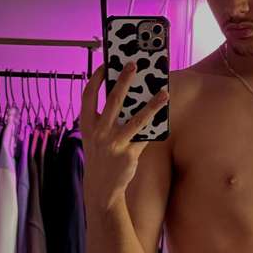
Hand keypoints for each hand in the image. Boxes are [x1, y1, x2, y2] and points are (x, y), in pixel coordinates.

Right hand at [79, 62, 168, 205]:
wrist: (101, 188)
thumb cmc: (100, 157)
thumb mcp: (95, 138)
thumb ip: (105, 120)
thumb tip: (128, 98)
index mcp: (87, 125)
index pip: (88, 95)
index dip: (96, 78)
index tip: (106, 64)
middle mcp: (99, 132)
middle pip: (113, 101)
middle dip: (124, 80)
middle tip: (134, 64)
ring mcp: (114, 144)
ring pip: (137, 119)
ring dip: (152, 105)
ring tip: (164, 93)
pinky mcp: (129, 155)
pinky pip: (146, 136)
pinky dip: (156, 126)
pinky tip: (165, 116)